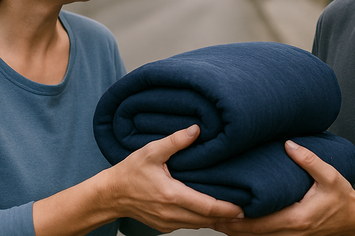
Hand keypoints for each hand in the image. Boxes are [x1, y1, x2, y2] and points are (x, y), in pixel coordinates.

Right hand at [107, 125, 243, 232]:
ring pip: (198, 225)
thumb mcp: (151, 151)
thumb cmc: (130, 172)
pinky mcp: (163, 226)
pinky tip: (208, 210)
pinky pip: (187, 225)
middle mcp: (171, 213)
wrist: (110, 194)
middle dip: (226, 216)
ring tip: (231, 210)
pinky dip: (200, 220)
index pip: (206, 207)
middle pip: (206, 220)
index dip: (227, 209)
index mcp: (171, 195)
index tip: (243, 208)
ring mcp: (167, 223)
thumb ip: (175, 141)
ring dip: (214, 219)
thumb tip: (196, 129)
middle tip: (244, 210)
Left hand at [214, 140, 354, 234]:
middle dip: (229, 226)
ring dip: (236, 230)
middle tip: (207, 213)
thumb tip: (289, 144)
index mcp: (296, 218)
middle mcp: (290, 232)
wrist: (354, 219)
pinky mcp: (290, 235)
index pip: (259, 223)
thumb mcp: (330, 176)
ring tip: (215, 217)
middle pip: (252, 234)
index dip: (237, 219)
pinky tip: (237, 222)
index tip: (219, 209)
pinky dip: (249, 231)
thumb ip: (309, 160)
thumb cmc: (342, 199)